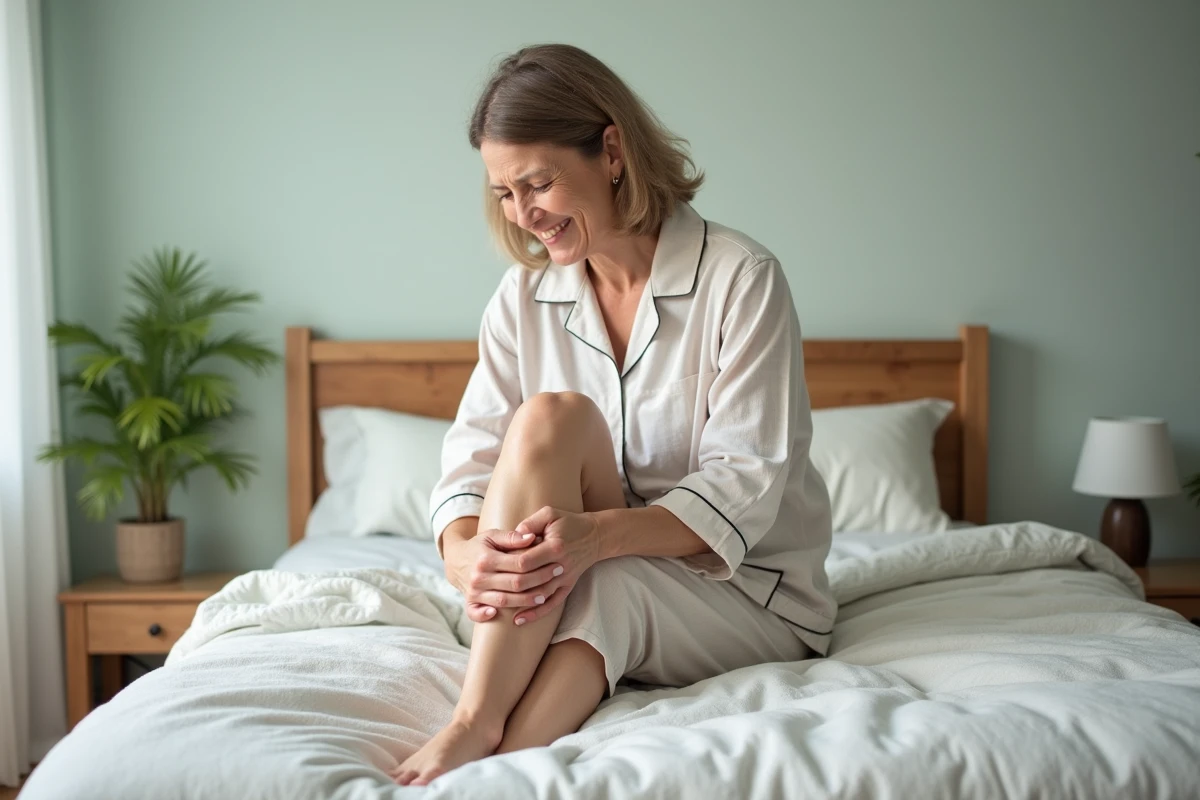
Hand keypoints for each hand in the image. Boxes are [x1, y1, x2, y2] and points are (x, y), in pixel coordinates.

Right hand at [444, 528, 564, 623]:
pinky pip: (476, 613)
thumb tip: (532, 538)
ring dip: (525, 601)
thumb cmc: (480, 546)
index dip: (539, 565)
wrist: (455, 559)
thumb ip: (512, 537)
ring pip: (504, 600)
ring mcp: (473, 591)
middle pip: (514, 584)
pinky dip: (487, 616)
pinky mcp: (469, 601)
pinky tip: (506, 616)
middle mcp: (479, 576)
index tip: (556, 564)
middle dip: (538, 582)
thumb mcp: (493, 535)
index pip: (518, 564)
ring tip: (543, 597)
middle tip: (555, 579)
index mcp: (486, 558)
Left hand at [507, 506, 601, 625]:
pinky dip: (536, 613)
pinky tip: (521, 619)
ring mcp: (565, 579)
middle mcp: (561, 566)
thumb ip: (530, 523)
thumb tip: (513, 534)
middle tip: (490, 587)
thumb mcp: (549, 514)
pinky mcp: (568, 586)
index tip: (495, 565)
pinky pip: (552, 604)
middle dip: (509, 585)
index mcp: (554, 547)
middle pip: (530, 581)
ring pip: (539, 596)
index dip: (509, 564)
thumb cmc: (569, 522)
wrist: (596, 535)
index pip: (526, 561)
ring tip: (499, 608)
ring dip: (520, 604)